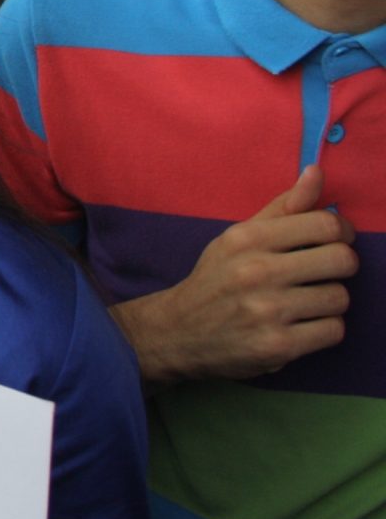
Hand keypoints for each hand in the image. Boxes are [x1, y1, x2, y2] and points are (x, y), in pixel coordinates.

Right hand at [112, 165, 357, 381]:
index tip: (334, 241)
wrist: (176, 333)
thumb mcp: (239, 238)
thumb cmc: (216, 280)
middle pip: (342, 260)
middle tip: (323, 273)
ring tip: (307, 302)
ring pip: (340, 297)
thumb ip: (283, 207)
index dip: (342, 232)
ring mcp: (266, 311)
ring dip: (330, 301)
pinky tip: (302, 325)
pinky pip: (333, 330)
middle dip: (341, 266)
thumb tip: (317, 172)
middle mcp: (256, 271)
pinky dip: (323, 329)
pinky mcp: (277, 346)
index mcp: (248, 238)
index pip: (326, 224)